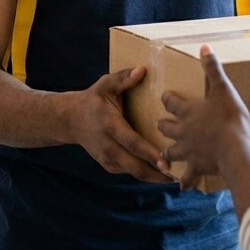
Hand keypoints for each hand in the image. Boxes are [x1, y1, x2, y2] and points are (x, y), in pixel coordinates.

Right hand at [68, 66, 170, 183]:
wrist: (71, 120)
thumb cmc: (93, 100)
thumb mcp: (105, 84)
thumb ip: (123, 78)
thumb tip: (142, 70)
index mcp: (110, 126)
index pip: (132, 143)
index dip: (150, 155)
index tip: (166, 163)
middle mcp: (108, 146)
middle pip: (134, 166)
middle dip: (156, 174)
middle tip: (178, 178)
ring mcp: (107, 158)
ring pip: (133, 173)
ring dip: (153, 177)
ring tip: (176, 179)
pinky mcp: (109, 165)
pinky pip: (129, 172)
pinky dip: (145, 174)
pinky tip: (162, 174)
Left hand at [158, 46, 249, 190]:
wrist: (234, 149)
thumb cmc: (229, 117)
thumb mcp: (222, 88)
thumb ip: (212, 68)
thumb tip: (204, 47)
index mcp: (187, 111)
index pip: (171, 102)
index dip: (168, 98)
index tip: (165, 96)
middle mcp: (183, 131)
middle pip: (166, 127)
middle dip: (163, 124)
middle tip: (160, 123)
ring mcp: (188, 150)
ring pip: (171, 151)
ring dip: (167, 152)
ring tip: (164, 154)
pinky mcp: (197, 166)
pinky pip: (188, 176)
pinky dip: (185, 181)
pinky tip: (182, 186)